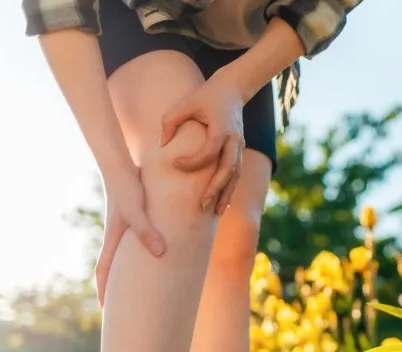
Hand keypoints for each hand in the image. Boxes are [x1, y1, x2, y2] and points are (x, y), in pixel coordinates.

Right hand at [96, 170, 165, 305]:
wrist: (121, 167)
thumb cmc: (127, 188)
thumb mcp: (136, 210)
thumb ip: (147, 231)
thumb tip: (160, 253)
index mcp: (112, 240)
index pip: (104, 271)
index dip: (104, 291)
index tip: (105, 311)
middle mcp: (115, 238)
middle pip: (112, 269)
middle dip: (115, 288)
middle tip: (123, 307)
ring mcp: (123, 231)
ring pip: (123, 258)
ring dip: (127, 273)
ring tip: (139, 288)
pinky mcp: (133, 221)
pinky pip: (134, 245)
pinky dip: (140, 255)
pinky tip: (152, 257)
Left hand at [159, 73, 245, 214]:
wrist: (233, 89)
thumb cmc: (206, 95)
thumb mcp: (185, 103)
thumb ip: (170, 121)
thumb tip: (162, 144)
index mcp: (222, 128)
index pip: (209, 151)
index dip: (192, 161)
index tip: (174, 163)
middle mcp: (234, 140)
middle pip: (228, 170)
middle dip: (215, 189)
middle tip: (201, 205)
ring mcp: (240, 146)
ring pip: (235, 175)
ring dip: (225, 194)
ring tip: (214, 213)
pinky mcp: (239, 150)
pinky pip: (236, 173)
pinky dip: (229, 189)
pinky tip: (222, 203)